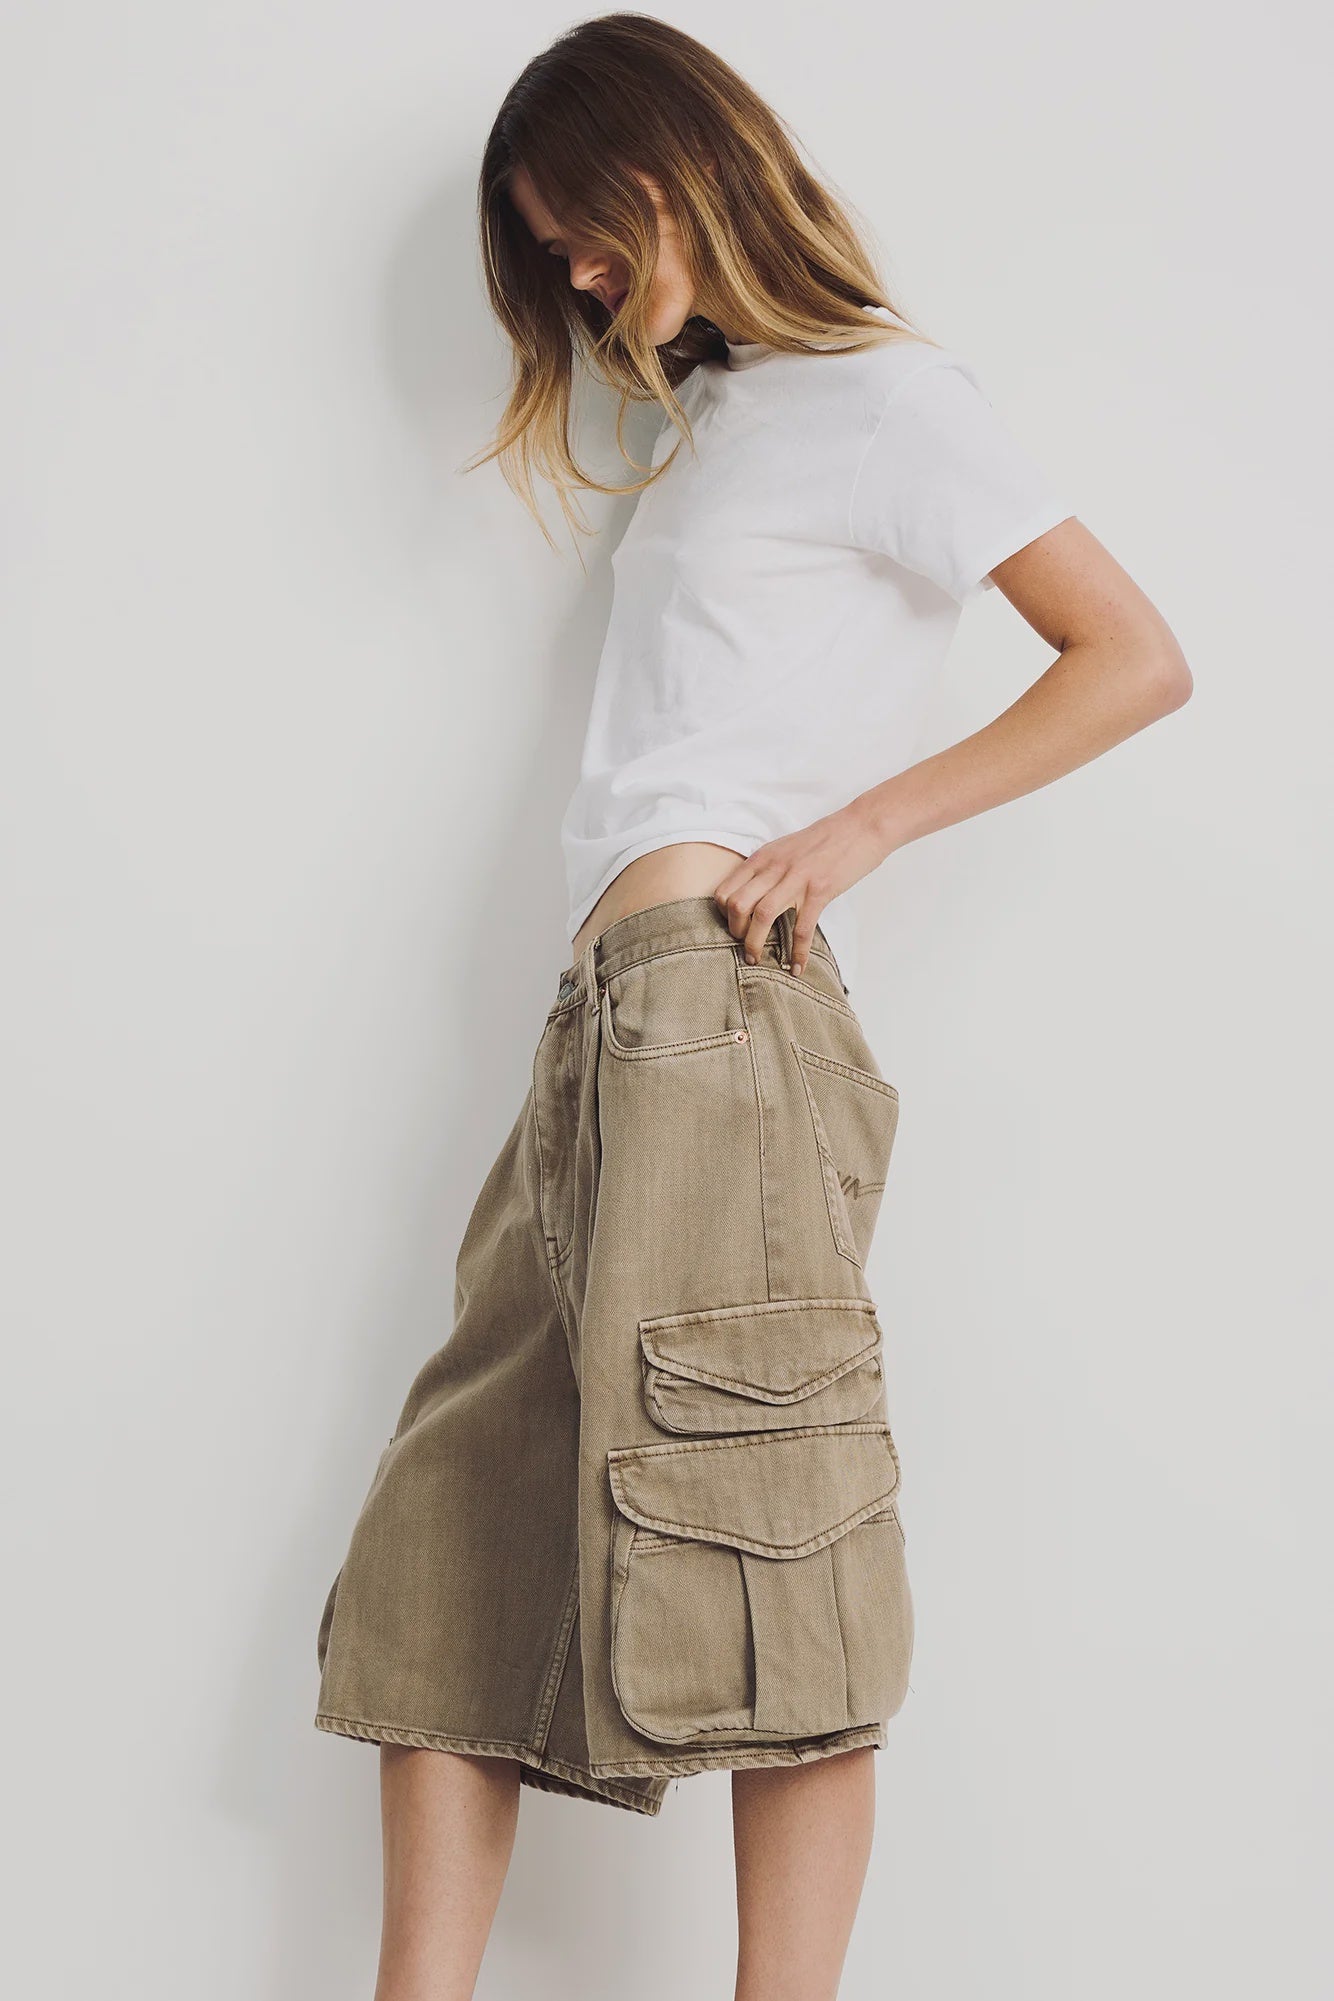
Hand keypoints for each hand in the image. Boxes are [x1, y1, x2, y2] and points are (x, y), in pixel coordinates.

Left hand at [712, 803, 889, 973]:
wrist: (862, 826)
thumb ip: (767, 869)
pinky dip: (797, 952)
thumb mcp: (786, 848)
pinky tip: (797, 967)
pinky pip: (802, 928)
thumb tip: (754, 894)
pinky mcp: (820, 891)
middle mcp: (774, 867)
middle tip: (744, 946)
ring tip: (758, 959)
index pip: (725, 890)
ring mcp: (797, 879)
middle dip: (735, 932)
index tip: (734, 929)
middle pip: (737, 905)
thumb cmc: (826, 839)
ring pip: (761, 916)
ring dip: (755, 944)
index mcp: (763, 857)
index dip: (722, 916)